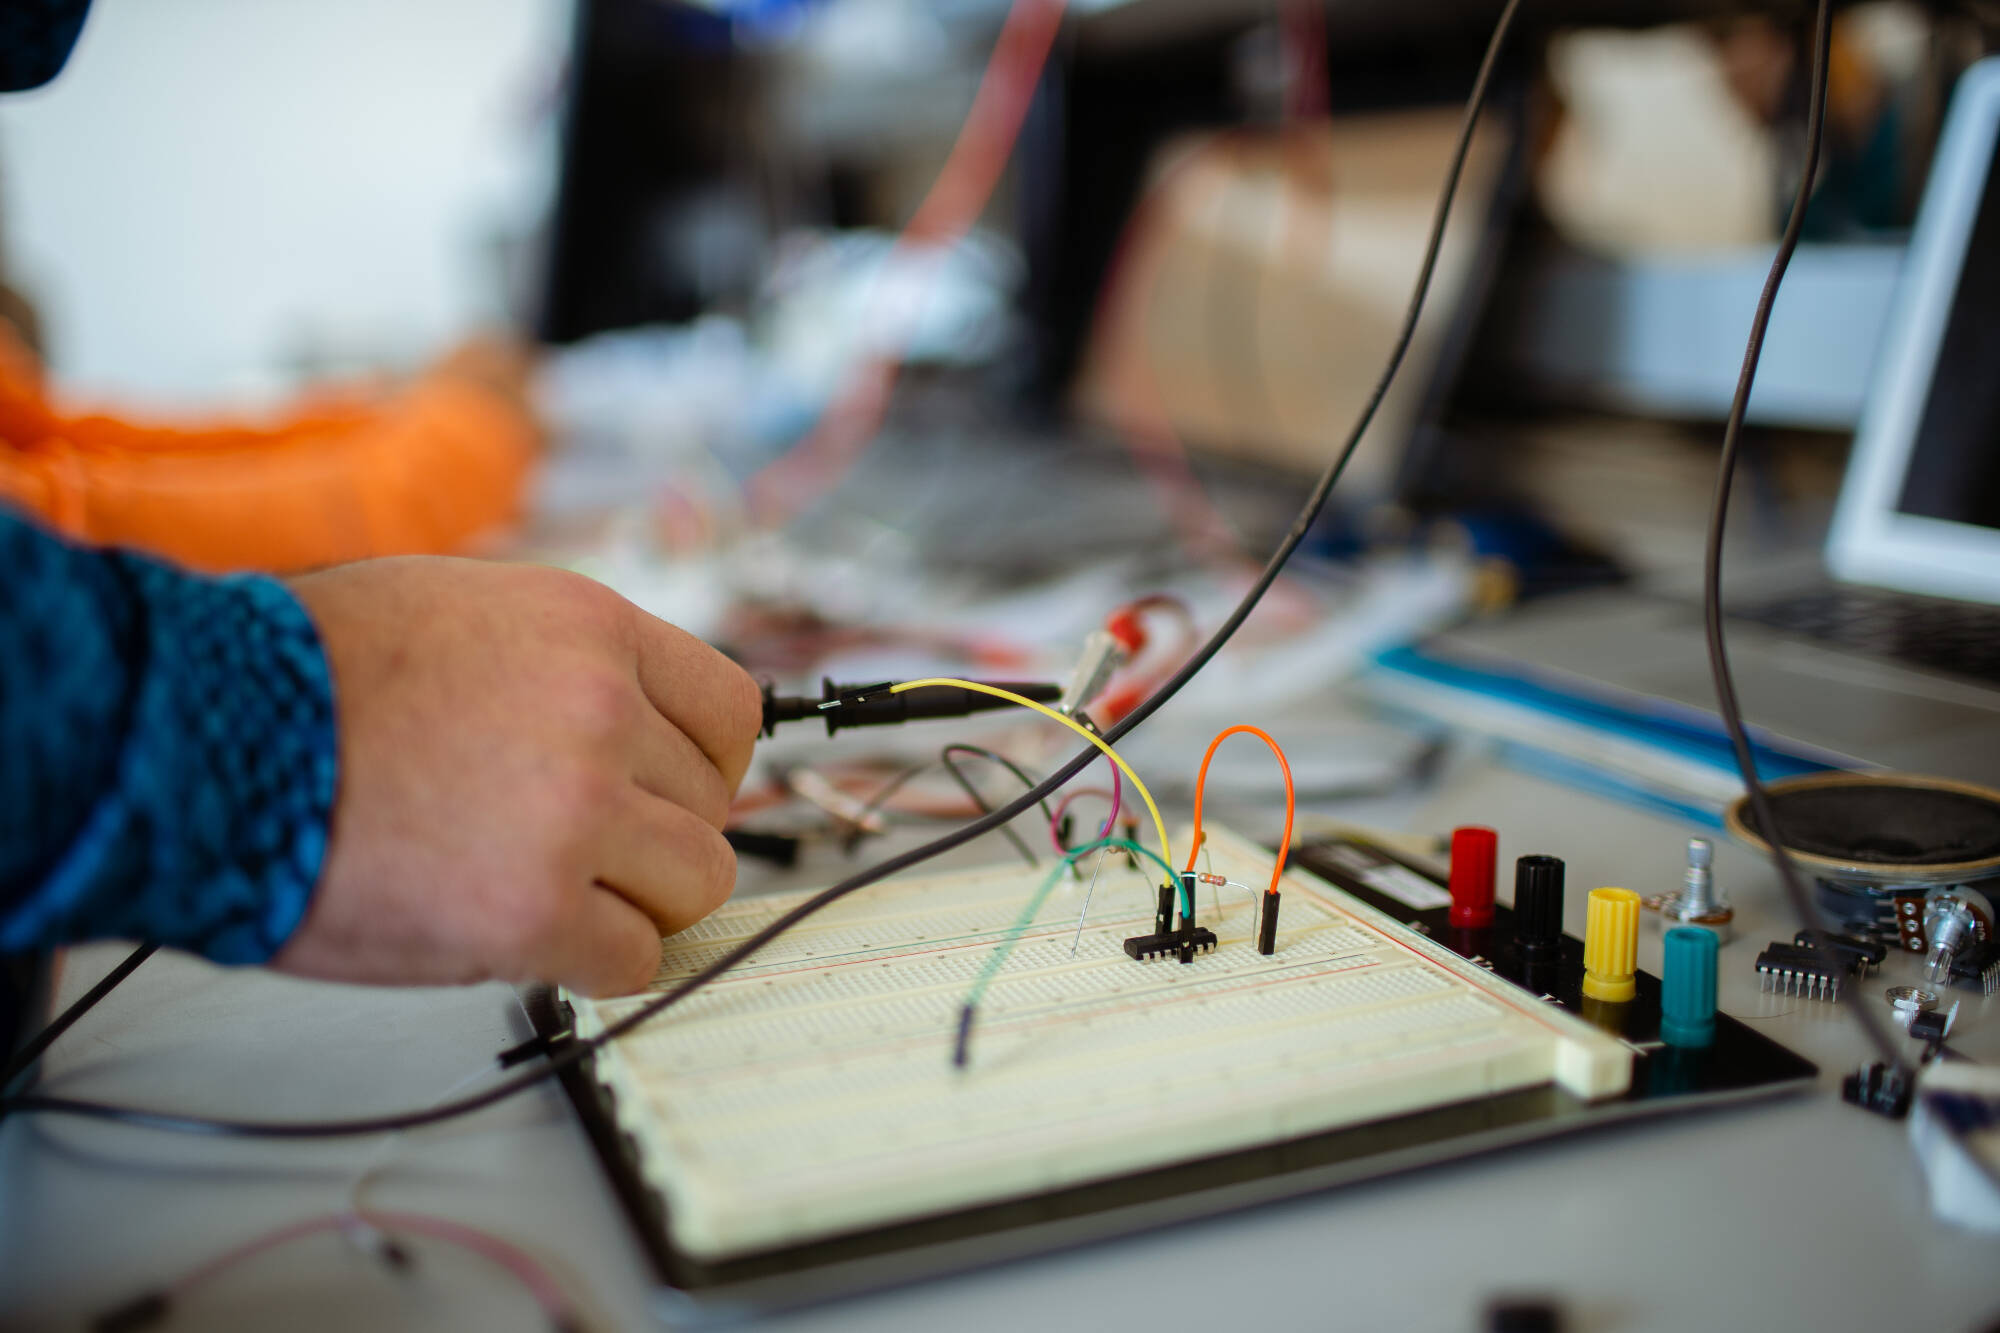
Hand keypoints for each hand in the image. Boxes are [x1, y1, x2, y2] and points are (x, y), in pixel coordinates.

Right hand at [274, 557, 760, 995]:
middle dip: (653, 837)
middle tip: (581, 854)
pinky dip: (594, 962)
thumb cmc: (298, 676)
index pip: (730, 709)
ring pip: (694, 883)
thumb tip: (633, 722)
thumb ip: (562, 664)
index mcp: (589, 628)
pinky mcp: (534, 910)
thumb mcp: (459, 608)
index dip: (702, 765)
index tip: (666, 793)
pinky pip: (632, 958)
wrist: (196, 736)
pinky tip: (532, 940)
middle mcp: (602, 711)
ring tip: (558, 897)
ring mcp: (576, 811)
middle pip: (710, 806)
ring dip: (636, 902)